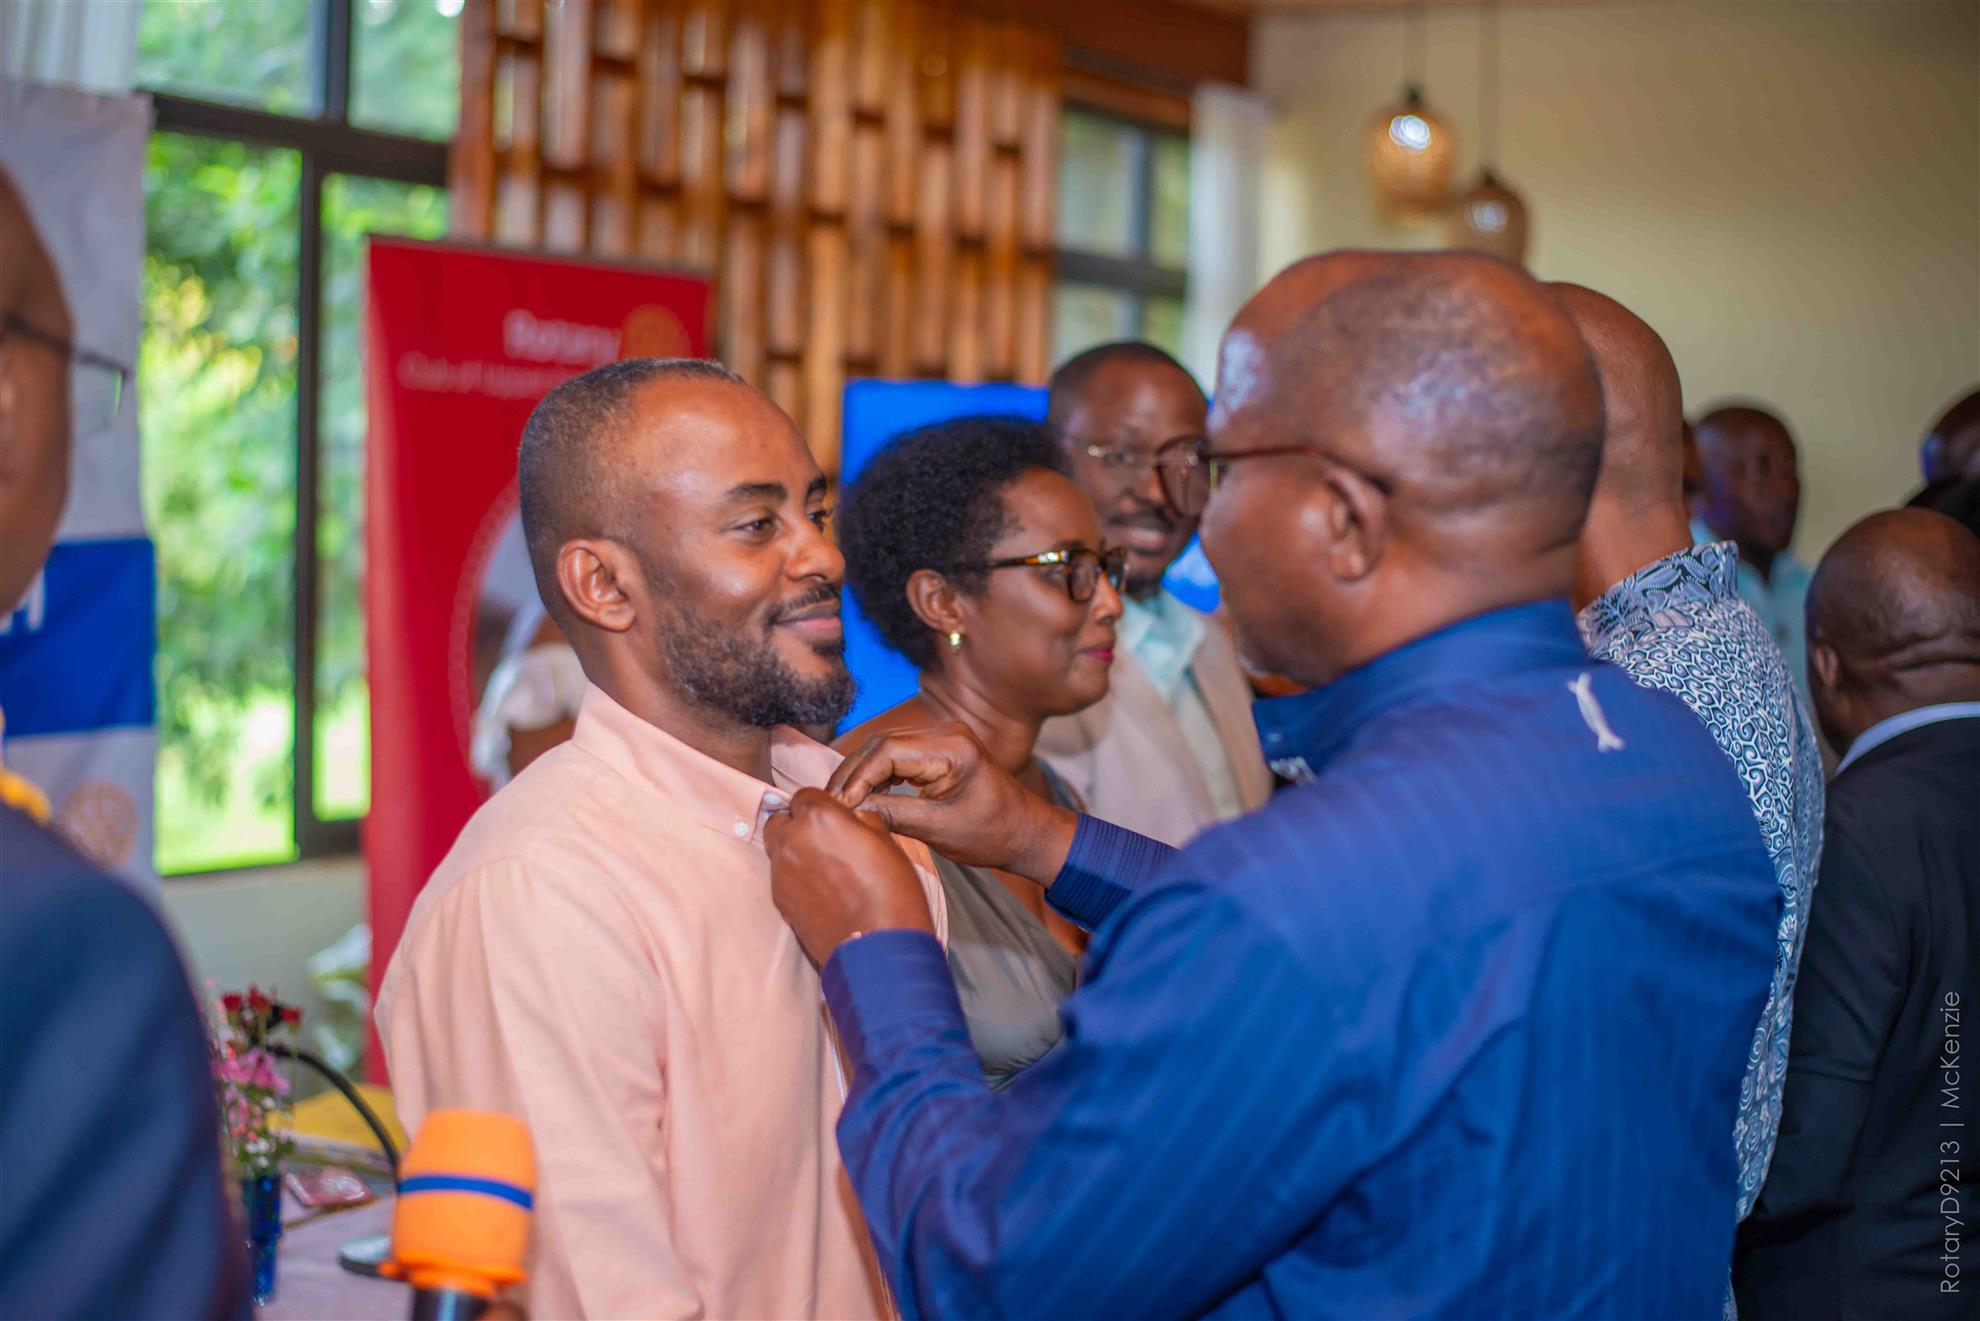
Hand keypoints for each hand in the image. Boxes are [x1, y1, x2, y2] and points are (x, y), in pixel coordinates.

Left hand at [764, 788, 935, 965]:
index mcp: (819, 817)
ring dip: (796, 850)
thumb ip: (860, 821)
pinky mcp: (779, 900)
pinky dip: (796, 877)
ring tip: (826, 867)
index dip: (822, 805)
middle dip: (799, 824)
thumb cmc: (893, 893)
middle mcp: (792, 840)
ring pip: (778, 848)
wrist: (879, 950)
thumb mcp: (887, 842)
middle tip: (826, 839)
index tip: (836, 817)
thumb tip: (852, 818)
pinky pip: (782, 877)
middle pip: (781, 819)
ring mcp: (781, 872)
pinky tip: (822, 891)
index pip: (805, 794)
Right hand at [826, 723, 1078, 882]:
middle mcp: (946, 732)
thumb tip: (849, 810)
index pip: (887, 752)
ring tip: (840, 800)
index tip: (838, 805)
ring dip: (861, 771)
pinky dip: (877, 772)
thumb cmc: (990, 834)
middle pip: (882, 743)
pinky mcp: (939, 748)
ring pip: (886, 746)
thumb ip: (892, 814)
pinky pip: (898, 753)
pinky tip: (863, 794)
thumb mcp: (937, 829)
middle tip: (830, 803)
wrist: (1025, 832)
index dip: (857, 777)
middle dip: (852, 773)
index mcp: (952, 748)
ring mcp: (943, 737)